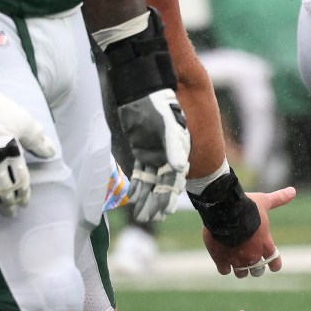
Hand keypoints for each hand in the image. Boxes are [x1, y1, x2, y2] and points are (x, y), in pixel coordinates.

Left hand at [118, 88, 190, 222]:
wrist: (141, 92)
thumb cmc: (157, 106)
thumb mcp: (167, 126)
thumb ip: (173, 146)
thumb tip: (178, 168)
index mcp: (177, 154)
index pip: (174, 180)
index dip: (170, 196)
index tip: (165, 212)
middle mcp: (168, 157)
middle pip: (162, 186)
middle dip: (156, 203)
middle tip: (148, 218)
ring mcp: (155, 155)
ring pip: (150, 183)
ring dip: (146, 198)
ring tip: (141, 215)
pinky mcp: (142, 151)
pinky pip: (141, 173)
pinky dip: (137, 186)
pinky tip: (132, 198)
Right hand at [202, 187, 295, 277]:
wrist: (224, 209)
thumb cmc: (247, 206)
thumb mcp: (264, 201)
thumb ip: (278, 199)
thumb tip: (293, 191)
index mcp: (265, 244)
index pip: (274, 262)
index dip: (274, 264)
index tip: (273, 265)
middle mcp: (252, 255)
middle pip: (257, 271)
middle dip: (255, 267)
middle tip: (250, 259)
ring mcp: (236, 259)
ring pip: (241, 273)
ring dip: (240, 269)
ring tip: (236, 260)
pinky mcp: (221, 259)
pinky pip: (224, 270)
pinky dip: (224, 266)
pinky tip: (223, 260)